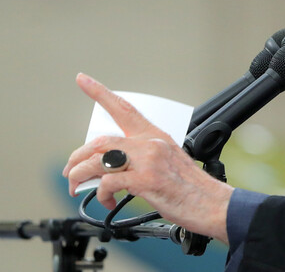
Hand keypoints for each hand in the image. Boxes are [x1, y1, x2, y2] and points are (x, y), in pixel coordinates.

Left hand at [62, 73, 233, 242]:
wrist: (215, 205)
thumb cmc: (194, 190)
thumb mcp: (169, 163)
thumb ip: (143, 159)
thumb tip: (115, 170)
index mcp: (156, 136)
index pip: (123, 108)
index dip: (99, 92)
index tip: (82, 79)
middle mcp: (150, 143)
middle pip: (101, 141)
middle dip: (77, 157)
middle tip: (69, 172)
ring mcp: (148, 160)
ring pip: (98, 160)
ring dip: (80, 175)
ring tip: (76, 187)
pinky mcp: (146, 180)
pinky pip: (108, 182)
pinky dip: (101, 193)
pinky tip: (107, 201)